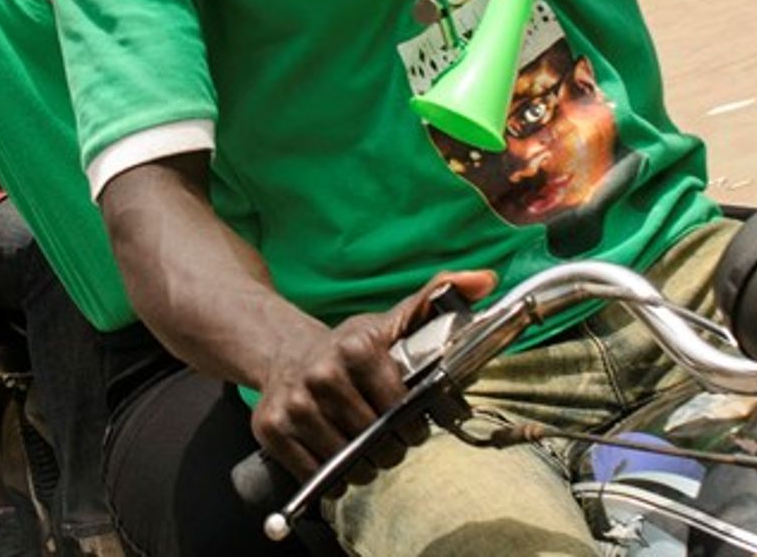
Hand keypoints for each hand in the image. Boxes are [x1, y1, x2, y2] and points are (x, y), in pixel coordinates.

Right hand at [252, 270, 495, 483]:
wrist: (286, 354)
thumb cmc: (348, 347)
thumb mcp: (391, 321)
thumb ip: (436, 299)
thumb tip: (485, 279)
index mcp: (355, 347)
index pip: (399, 404)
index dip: (413, 424)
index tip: (415, 425)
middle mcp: (320, 374)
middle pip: (374, 438)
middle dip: (391, 447)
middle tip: (391, 440)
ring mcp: (293, 404)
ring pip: (346, 461)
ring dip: (364, 467)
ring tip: (367, 451)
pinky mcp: (271, 431)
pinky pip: (313, 474)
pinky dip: (332, 478)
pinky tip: (339, 461)